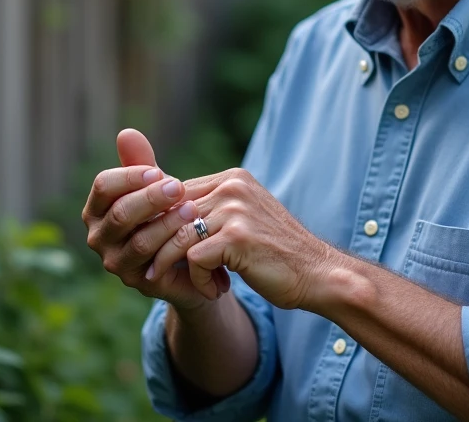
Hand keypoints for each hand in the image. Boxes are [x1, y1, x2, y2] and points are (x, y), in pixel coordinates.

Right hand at [82, 129, 229, 310]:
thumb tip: (126, 132)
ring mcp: (116, 262)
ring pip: (139, 240)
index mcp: (97, 209)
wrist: (188, 253)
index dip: (130, 176)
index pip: (104, 186)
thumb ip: (141, 163)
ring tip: (192, 208)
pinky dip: (175, 243)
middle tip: (178, 187)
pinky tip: (194, 230)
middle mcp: (99, 237)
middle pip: (120, 214)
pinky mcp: (138, 281)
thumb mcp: (154, 187)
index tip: (158, 171)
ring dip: (167, 222)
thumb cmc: (165, 213)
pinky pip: (156, 260)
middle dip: (150, 198)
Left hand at [144, 167, 335, 309]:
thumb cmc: (276, 252)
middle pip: (171, 213)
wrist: (316, 273)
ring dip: (170, 265)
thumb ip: (210, 210)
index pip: (175, 194)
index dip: (160, 223)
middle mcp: (233, 186)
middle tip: (152, 269)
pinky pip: (193, 259)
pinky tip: (215, 290)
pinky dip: (198, 280)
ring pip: (177, 237)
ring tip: (170, 282)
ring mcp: (236, 210)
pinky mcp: (237, 237)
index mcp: (233, 178)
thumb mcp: (242, 220)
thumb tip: (158, 215)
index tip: (154, 249)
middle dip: (156, 244)